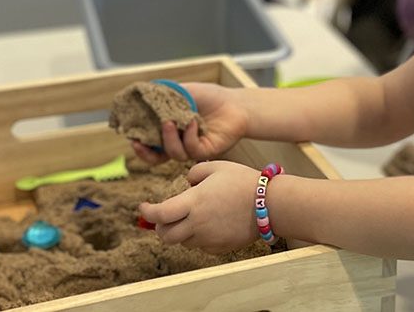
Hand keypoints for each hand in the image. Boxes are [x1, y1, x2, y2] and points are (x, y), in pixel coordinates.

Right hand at [131, 82, 249, 163]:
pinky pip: (192, 150)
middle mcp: (179, 143)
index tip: (131, 136)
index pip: (149, 143)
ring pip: (173, 154)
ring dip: (168, 139)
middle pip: (156, 157)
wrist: (235, 103)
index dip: (138, 143)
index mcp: (169, 130)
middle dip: (145, 153)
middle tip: (139, 142)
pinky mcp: (205, 152)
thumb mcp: (184, 91)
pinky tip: (193, 122)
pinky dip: (189, 136)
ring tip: (170, 122)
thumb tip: (141, 91)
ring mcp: (191, 148)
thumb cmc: (210, 96)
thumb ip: (164, 94)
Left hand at [138, 160, 262, 253]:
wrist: (270, 204)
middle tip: (166, 216)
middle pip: (166, 236)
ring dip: (181, 231)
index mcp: (193, 202)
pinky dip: (199, 237)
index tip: (143, 207)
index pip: (159, 215)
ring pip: (183, 242)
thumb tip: (187, 183)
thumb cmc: (244, 181)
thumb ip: (195, 171)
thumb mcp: (218, 166)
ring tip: (194, 217)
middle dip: (161, 226)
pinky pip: (201, 246)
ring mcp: (208, 238)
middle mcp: (197, 224)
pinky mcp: (220, 248)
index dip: (146, 212)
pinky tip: (211, 224)